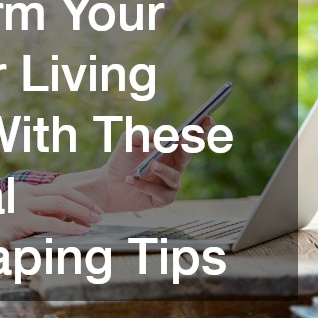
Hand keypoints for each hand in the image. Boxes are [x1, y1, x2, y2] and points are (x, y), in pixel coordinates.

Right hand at [0, 182, 102, 251]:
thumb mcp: (16, 219)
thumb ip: (36, 216)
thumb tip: (62, 221)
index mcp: (24, 190)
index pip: (58, 189)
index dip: (78, 197)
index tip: (92, 208)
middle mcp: (23, 193)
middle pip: (63, 192)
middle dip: (84, 203)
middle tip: (99, 214)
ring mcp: (20, 204)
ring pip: (59, 204)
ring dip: (81, 213)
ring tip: (94, 222)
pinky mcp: (17, 219)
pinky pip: (50, 223)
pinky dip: (68, 228)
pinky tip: (80, 233)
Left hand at [96, 116, 214, 211]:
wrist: (109, 184)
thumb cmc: (122, 160)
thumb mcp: (129, 141)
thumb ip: (142, 133)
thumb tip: (159, 135)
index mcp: (171, 148)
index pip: (190, 137)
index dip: (201, 128)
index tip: (207, 118)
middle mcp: (175, 165)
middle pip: (190, 153)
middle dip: (191, 145)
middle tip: (187, 140)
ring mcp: (170, 183)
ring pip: (174, 177)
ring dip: (163, 170)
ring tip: (152, 165)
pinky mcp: (163, 199)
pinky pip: (159, 192)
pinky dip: (145, 186)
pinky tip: (132, 180)